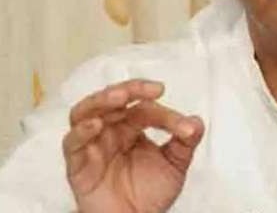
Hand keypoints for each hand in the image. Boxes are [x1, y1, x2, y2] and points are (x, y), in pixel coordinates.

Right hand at [62, 79, 203, 212]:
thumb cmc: (149, 194)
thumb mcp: (175, 165)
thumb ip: (185, 143)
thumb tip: (196, 122)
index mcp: (132, 126)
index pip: (146, 109)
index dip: (166, 114)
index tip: (185, 127)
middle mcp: (111, 130)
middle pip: (113, 100)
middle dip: (130, 90)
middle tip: (150, 90)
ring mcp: (93, 145)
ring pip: (86, 111)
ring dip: (102, 100)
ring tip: (120, 97)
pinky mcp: (78, 165)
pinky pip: (72, 143)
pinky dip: (81, 131)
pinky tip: (95, 125)